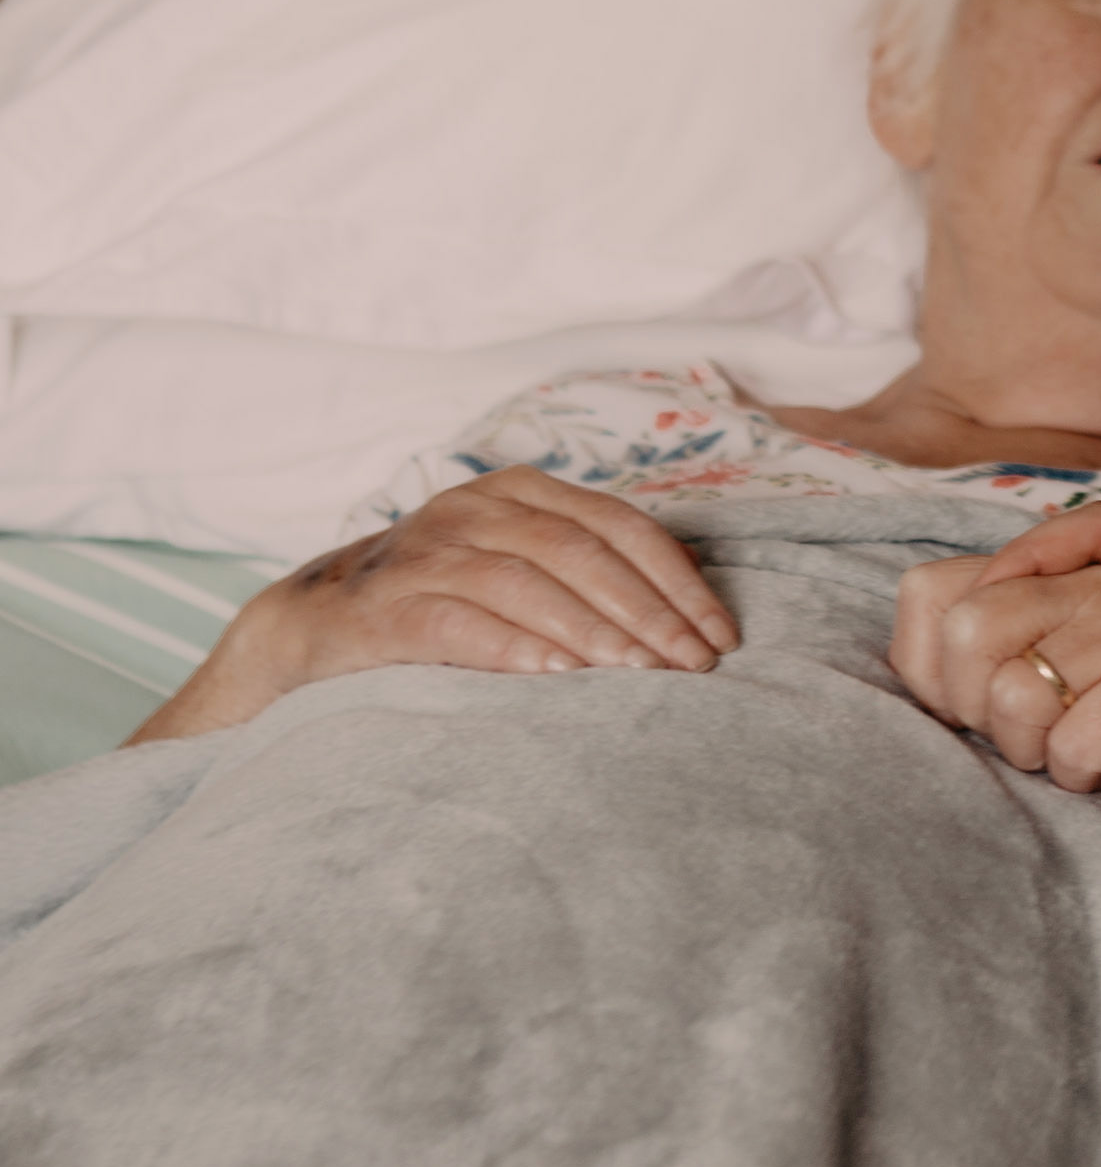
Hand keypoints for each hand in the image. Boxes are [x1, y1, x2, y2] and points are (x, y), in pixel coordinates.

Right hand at [129, 469, 740, 744]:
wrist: (313, 630)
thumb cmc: (442, 603)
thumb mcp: (516, 570)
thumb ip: (585, 575)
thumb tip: (687, 618)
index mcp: (520, 491)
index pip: (619, 525)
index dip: (676, 579)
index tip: (720, 634)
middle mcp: (475, 508)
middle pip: (581, 551)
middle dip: (648, 612)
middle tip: (691, 667)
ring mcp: (427, 552)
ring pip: (527, 581)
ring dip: (593, 630)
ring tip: (641, 675)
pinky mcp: (386, 605)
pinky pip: (459, 619)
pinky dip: (514, 645)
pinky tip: (558, 675)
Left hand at [890, 552, 1100, 793]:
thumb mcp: (1059, 681)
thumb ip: (987, 656)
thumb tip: (919, 666)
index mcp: (1061, 572)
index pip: (929, 592)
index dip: (929, 669)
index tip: (970, 708)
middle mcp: (1098, 582)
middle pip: (964, 631)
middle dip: (975, 710)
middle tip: (1027, 739)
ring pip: (1013, 695)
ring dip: (1032, 752)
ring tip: (1077, 752)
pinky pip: (1070, 746)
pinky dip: (1080, 778)